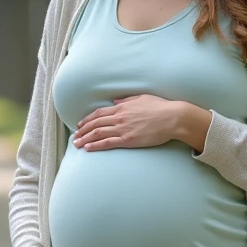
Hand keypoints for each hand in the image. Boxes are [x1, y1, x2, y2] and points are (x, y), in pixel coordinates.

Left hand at [73, 95, 189, 151]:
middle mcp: (119, 118)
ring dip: (85, 139)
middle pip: (95, 124)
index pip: (99, 113)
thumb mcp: (142, 98)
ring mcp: (123, 129)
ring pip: (98, 134)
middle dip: (83, 130)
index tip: (80, 124)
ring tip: (76, 144)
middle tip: (74, 136)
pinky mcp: (128, 140)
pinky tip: (88, 148)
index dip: (87, 119)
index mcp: (122, 107)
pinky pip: (108, 143)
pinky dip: (96, 145)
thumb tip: (115, 102)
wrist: (172, 118)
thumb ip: (127, 100)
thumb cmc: (160, 107)